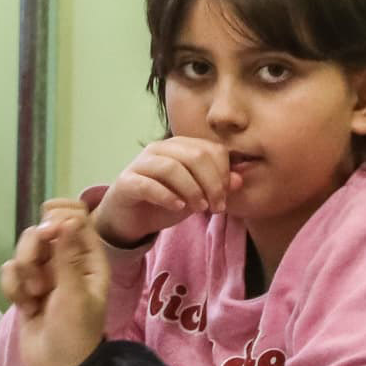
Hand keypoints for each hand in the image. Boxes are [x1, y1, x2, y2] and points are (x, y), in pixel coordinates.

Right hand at [1, 199, 110, 365]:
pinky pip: (10, 271)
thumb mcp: (75, 293)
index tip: (48, 230)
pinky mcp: (25, 288)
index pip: (76, 218)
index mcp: (89, 259)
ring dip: (23, 271)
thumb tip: (67, 219)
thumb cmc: (75, 332)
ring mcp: (45, 274)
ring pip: (24, 250)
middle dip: (34, 249)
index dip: (59, 217)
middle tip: (38, 276)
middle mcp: (67, 261)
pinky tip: (23, 304)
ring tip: (33, 295)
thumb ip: (67, 255)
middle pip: (43, 230)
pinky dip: (12, 286)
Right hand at [91, 137, 234, 244]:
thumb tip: (239, 179)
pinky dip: (167, 196)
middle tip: (216, 207)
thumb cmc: (165, 202)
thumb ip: (217, 186)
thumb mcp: (197, 196)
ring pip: (172, 167)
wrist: (130, 219)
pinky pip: (148, 184)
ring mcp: (140, 164)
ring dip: (192, 190)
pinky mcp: (126, 182)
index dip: (223, 173)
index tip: (225, 198)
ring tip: (200, 209)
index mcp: (180, 147)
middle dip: (212, 183)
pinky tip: (178, 208)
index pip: (210, 149)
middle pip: (195, 156)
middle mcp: (160, 149)